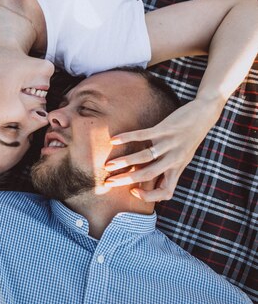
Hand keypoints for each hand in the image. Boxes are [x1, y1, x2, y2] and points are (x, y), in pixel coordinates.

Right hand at [103, 98, 220, 201]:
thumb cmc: (190, 137)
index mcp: (178, 168)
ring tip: (108, 165)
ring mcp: (170, 143)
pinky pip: (143, 135)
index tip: (133, 191)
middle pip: (148, 175)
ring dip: (124, 162)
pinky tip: (113, 140)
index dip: (149, 196)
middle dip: (126, 180)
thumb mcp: (183, 156)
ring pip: (144, 157)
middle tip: (108, 182)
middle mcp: (174, 159)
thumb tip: (148, 177)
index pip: (166, 191)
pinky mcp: (165, 128)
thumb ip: (168, 167)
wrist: (205, 115)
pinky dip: (127, 138)